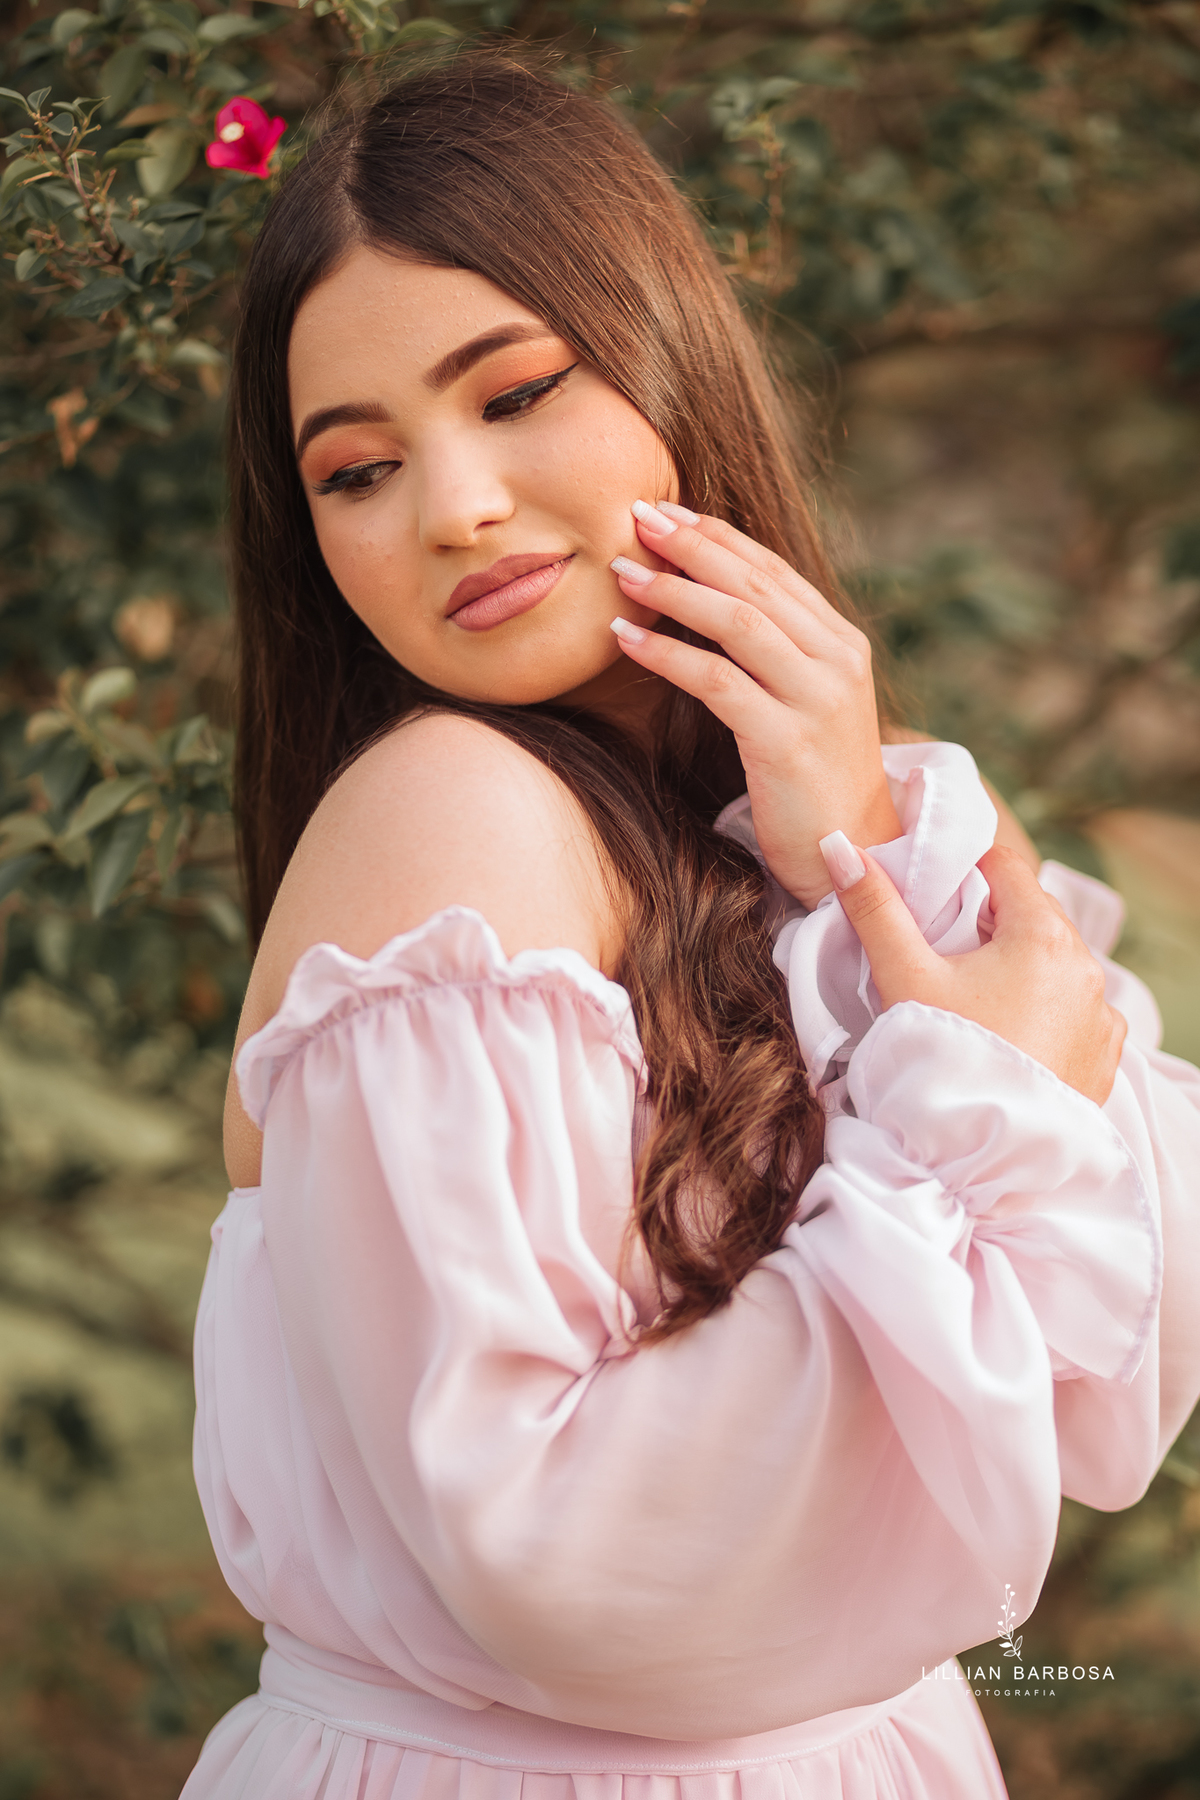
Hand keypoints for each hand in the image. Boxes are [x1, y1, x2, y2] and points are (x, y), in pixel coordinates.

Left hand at [610, 499, 899, 909]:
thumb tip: (708, 605)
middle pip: (754, 584)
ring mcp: (817, 700)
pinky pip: (716, 681)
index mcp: (843, 645)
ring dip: (674, 591)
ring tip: (623, 572)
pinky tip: (626, 639)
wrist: (855, 854)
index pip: (774, 572)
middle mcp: (837, 662)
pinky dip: (666, 654)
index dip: (718, 537)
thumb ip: (775, 655)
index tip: (667, 512)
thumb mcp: (803, 704)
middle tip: (636, 517)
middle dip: (691, 546)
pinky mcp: (788, 742)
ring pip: (737, 623)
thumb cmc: (813, 784)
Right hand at [821, 834, 1126, 1105]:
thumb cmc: (944, 1058)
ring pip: (1056, 963)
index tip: (935, 897)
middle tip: (945, 951)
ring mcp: (1100, 1014)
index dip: (964, 872)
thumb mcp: (903, 976)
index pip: (1004, 865)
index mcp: (1041, 934)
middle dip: (992, 921)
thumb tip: (839, 847)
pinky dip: (1046, 1010)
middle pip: (1033, 913)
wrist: (980, 1157)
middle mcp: (1086, 967)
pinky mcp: (1104, 1056)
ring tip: (974, 999)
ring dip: (1020, 966)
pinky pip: (1075, 1011)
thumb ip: (874, 907)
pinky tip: (1008, 1035)